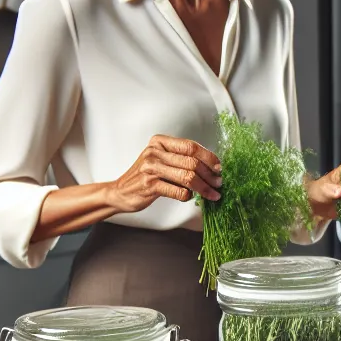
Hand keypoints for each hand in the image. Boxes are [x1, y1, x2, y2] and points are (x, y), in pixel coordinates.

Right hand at [104, 135, 220, 213]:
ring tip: (213, 194)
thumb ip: (181, 159)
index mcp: (160, 142)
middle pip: (192, 162)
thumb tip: (212, 167)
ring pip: (188, 177)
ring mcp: (150, 168)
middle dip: (210, 175)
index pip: (191, 146)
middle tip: (219, 184)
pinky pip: (178, 191)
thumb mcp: (162, 161)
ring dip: (204, 188)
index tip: (219, 168)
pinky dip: (188, 196)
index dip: (208, 157)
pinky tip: (189, 197)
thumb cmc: (146, 176)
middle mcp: (154, 152)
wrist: (121, 192)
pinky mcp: (149, 185)